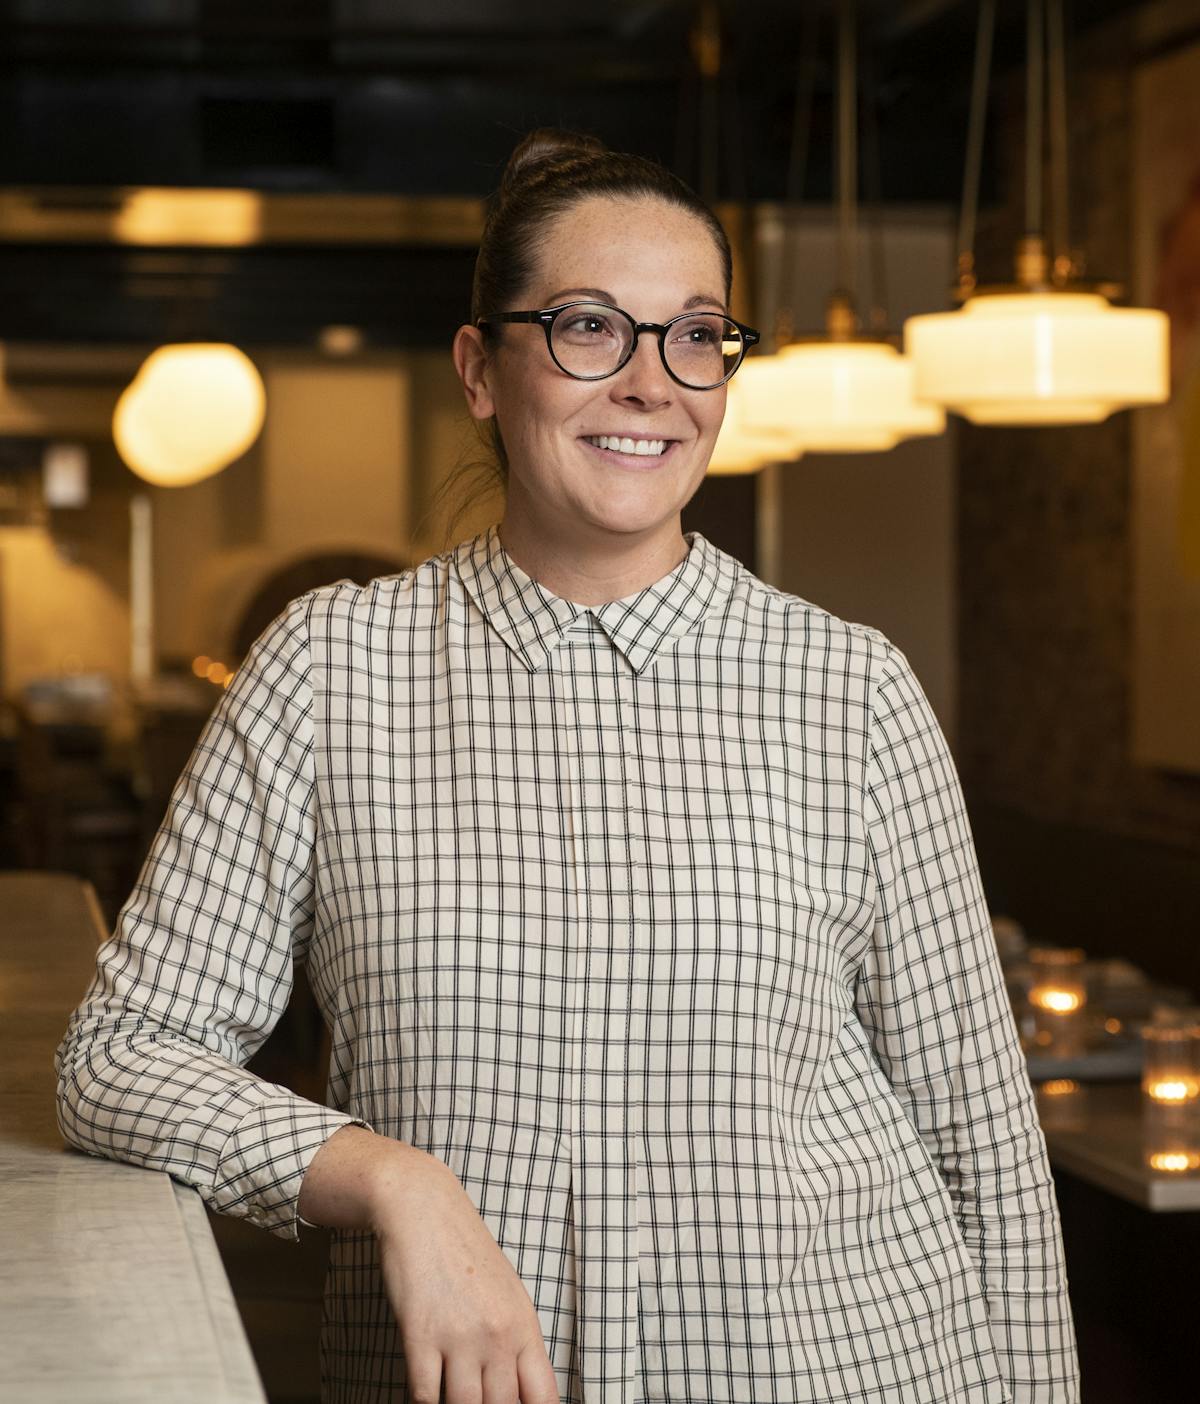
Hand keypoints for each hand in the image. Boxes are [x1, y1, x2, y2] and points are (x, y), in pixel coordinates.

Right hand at [371, 1150, 559, 1403]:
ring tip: (449, 1394)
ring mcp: (460, 1336)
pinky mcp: (421, 1335)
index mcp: (524, 1325)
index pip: (544, 1396)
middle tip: (475, 1399)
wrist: (424, 1209)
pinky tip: (424, 1388)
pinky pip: (424, 1395)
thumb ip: (514, 1344)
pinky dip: (424, 1400)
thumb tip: (521, 1394)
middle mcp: (498, 1334)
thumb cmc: (464, 1251)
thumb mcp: (506, 1294)